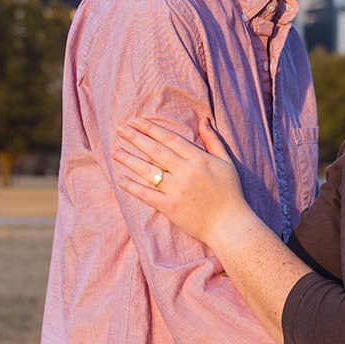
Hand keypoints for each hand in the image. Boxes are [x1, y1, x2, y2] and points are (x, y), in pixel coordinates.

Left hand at [113, 117, 250, 245]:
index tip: (136, 121)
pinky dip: (133, 187)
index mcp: (199, 159)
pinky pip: (147, 195)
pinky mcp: (170, 207)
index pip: (170, 139)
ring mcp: (177, 190)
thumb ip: (212, 140)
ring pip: (148, 171)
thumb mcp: (226, 162)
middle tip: (120, 129)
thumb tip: (203, 119)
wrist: (229, 224)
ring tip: (115, 151)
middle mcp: (186, 172)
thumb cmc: (229, 192)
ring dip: (129, 159)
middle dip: (136, 138)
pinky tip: (120, 179)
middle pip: (155, 150)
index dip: (151, 129)